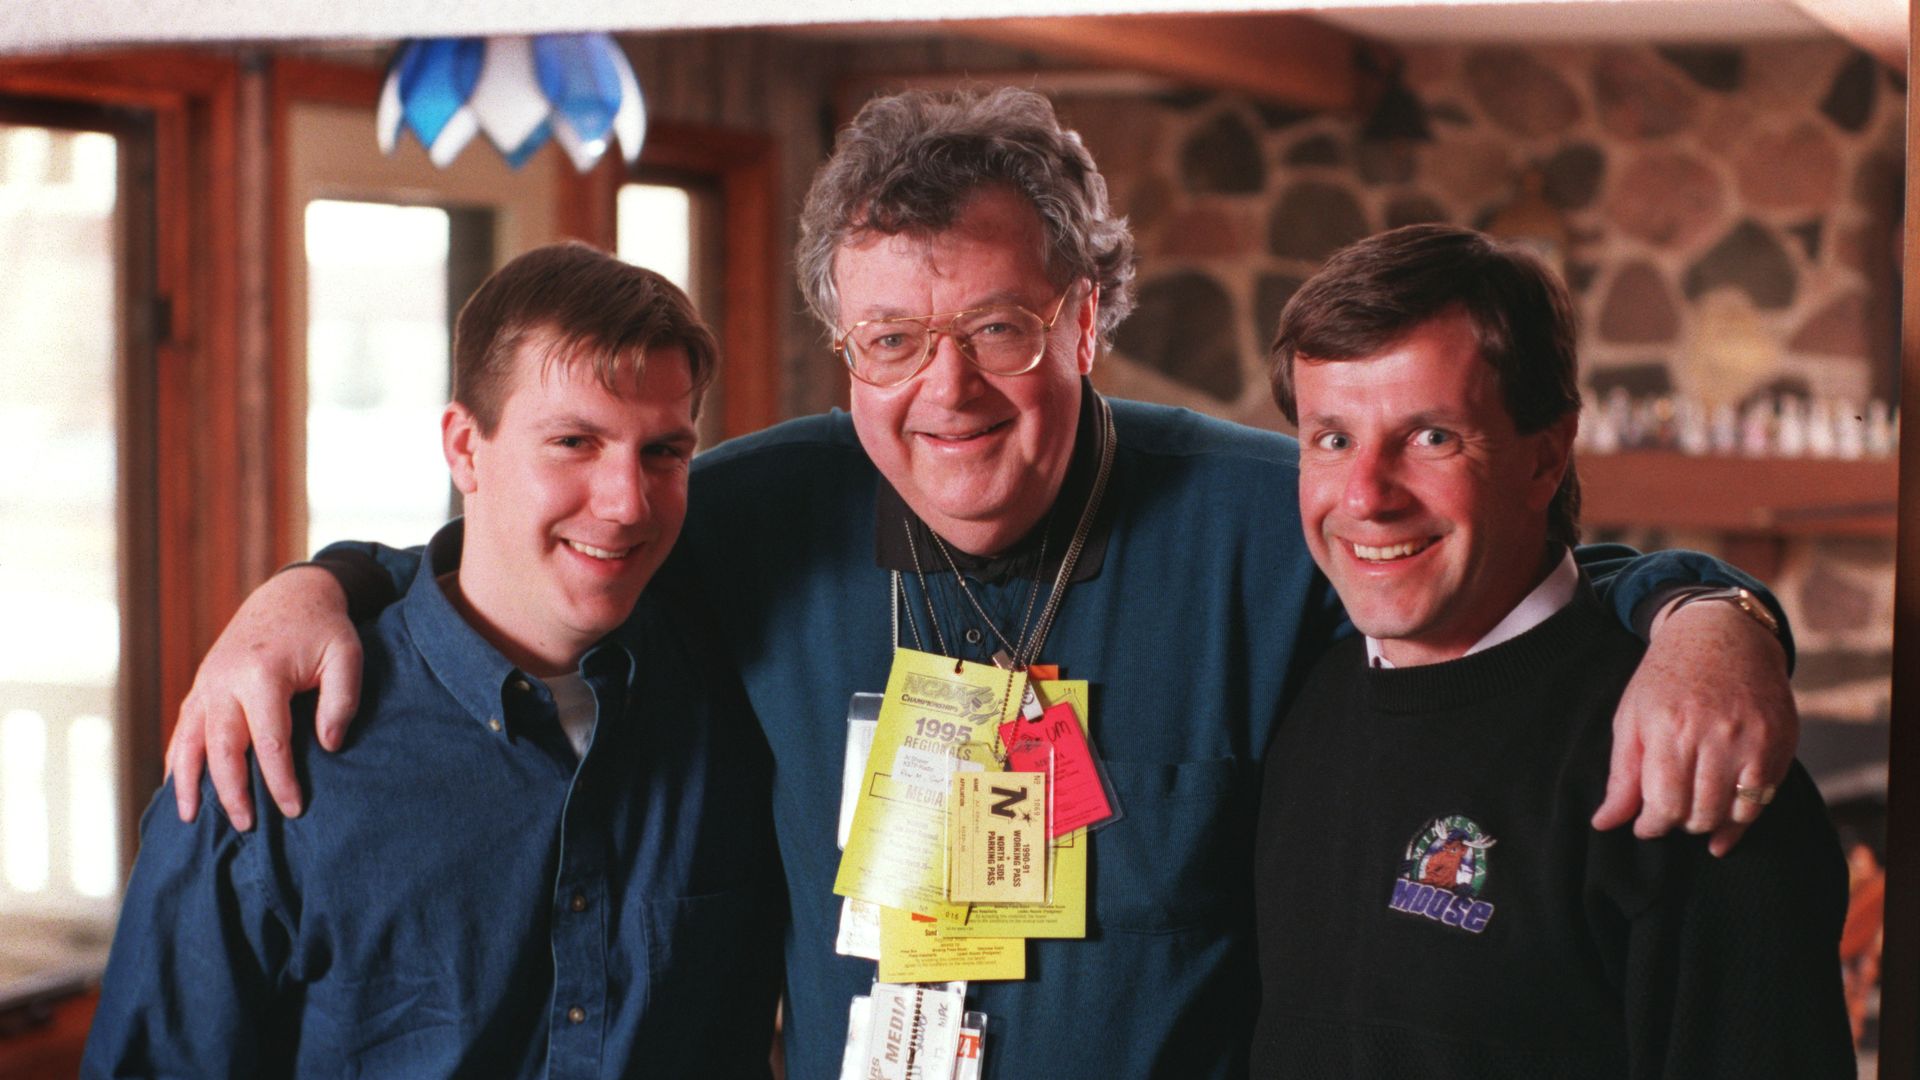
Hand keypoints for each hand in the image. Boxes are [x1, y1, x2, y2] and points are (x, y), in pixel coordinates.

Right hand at [166, 566, 361, 828]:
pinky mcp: (201, 686)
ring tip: (190, 820)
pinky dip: (177, 760)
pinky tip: (178, 789)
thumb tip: (328, 747)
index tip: (294, 810)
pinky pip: (182, 729)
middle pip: (223, 749)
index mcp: (262, 674)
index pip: (270, 742)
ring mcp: (207, 684)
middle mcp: (225, 681)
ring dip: (190, 783)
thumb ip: (342, 701)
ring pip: (190, 742)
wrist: (290, 595)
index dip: (281, 781)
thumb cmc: (324, 630)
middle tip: (248, 827)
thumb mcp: (346, 656)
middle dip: (233, 793)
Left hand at [1590, 599, 1796, 856]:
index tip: (1645, 826)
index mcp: (1671, 729)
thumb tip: (1603, 824)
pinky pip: (1762, 800)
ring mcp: (1753, 740)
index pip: (1664, 805)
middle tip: (1669, 815)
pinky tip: (1724, 826)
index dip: (1651, 826)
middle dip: (1678, 824)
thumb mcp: (1631, 718)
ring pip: (1732, 813)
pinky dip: (1742, 820)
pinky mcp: (1780, 743)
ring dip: (1709, 824)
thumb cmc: (1667, 677)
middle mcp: (1715, 736)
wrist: (1723, 634)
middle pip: (1698, 813)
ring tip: (1693, 813)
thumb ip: (1621, 775)